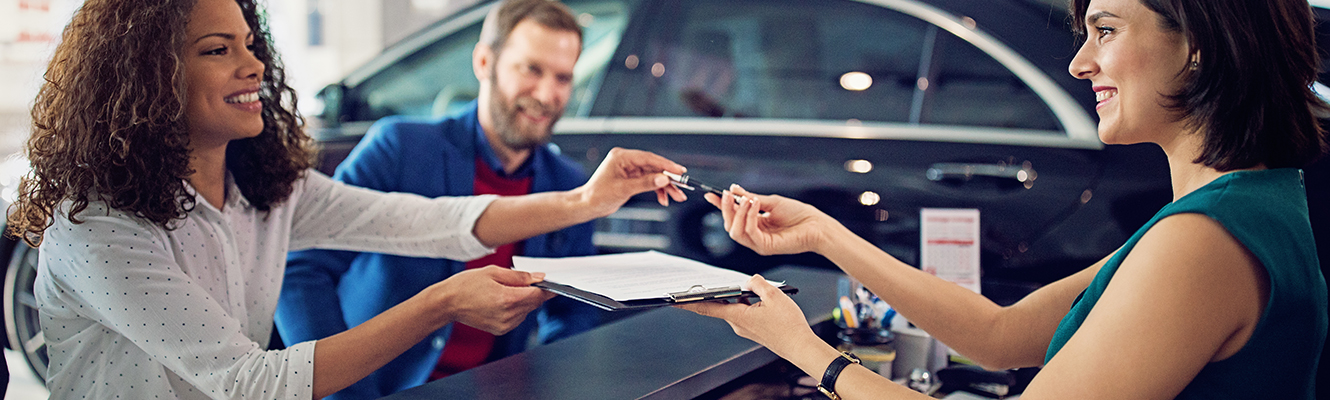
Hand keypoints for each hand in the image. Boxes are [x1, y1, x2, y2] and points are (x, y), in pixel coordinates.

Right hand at [430, 266, 555, 334]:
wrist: (448, 303)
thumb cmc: (466, 285)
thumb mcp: (493, 272)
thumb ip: (519, 276)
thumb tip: (538, 277)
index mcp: (507, 299)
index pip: (537, 295)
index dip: (546, 288)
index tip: (552, 283)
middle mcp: (508, 315)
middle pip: (534, 303)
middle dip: (534, 292)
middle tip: (525, 281)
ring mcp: (504, 325)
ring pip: (527, 311)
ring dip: (524, 300)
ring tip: (506, 291)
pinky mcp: (500, 330)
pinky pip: (517, 318)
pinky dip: (516, 309)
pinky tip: (502, 301)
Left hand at [578, 147, 687, 216]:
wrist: (588, 205)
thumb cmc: (598, 195)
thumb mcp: (623, 190)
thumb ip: (644, 184)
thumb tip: (663, 179)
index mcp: (622, 156)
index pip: (649, 158)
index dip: (666, 165)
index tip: (679, 171)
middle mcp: (627, 160)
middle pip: (654, 167)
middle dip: (669, 178)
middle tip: (683, 186)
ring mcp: (630, 169)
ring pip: (654, 175)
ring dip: (666, 186)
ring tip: (677, 197)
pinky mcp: (632, 178)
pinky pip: (649, 182)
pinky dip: (657, 190)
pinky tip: (664, 199)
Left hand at [676, 275, 819, 358]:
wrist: (801, 346)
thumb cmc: (789, 325)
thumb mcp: (774, 296)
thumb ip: (758, 283)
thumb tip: (750, 279)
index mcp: (738, 315)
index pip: (707, 307)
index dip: (689, 302)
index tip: (674, 300)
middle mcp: (737, 324)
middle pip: (723, 303)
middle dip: (723, 292)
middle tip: (717, 282)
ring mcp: (745, 328)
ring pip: (737, 307)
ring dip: (742, 297)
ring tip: (760, 292)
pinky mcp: (754, 330)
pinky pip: (746, 313)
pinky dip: (750, 304)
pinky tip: (764, 301)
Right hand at [703, 185, 837, 254]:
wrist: (816, 225)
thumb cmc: (799, 215)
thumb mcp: (771, 202)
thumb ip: (751, 198)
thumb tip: (735, 191)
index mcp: (755, 223)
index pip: (733, 216)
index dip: (721, 206)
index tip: (712, 195)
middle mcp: (755, 234)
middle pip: (730, 225)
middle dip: (726, 209)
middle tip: (727, 194)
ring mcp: (758, 242)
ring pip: (735, 232)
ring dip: (737, 213)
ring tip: (746, 200)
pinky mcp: (765, 247)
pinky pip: (749, 233)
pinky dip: (749, 218)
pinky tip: (754, 205)